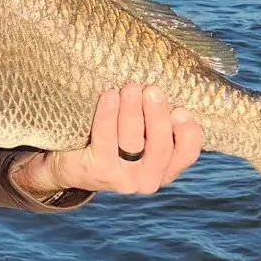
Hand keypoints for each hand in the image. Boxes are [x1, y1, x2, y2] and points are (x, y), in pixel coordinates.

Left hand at [13, 84, 201, 198]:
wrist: (72, 165)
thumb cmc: (115, 141)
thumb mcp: (142, 137)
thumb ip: (156, 121)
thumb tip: (168, 82)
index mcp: (166, 168)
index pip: (187, 154)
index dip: (188, 134)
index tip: (181, 111)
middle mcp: (148, 179)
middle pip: (160, 145)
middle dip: (157, 115)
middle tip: (152, 90)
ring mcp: (123, 179)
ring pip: (132, 141)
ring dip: (132, 111)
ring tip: (131, 88)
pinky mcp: (98, 171)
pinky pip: (105, 138)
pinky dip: (108, 115)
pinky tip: (109, 96)